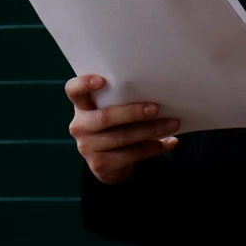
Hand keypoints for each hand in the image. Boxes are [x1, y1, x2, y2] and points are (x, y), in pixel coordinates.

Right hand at [65, 74, 179, 184]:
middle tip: (156, 108)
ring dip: (151, 130)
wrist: (109, 162)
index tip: (102, 80)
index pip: (73, 90)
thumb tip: (157, 91)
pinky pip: (131, 155)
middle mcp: (79, 126)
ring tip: (173, 123)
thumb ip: (122, 100)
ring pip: (122, 137)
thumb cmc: (116, 125)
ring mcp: (87, 147)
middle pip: (105, 117)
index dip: (84, 84)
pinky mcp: (100, 165)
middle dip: (133, 112)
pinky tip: (170, 142)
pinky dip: (154, 147)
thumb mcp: (113, 110)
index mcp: (82, 106)